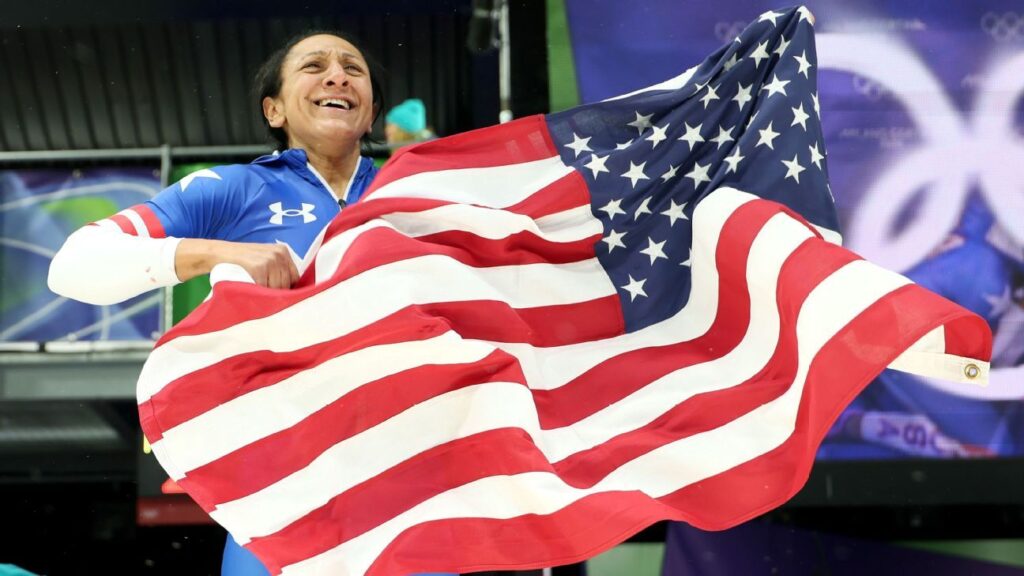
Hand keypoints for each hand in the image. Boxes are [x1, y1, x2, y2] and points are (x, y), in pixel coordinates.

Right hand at [176, 239, 298, 288]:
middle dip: (276, 294)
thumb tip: (292, 293)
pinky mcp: (259, 267)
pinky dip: (256, 294)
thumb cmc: (242, 262)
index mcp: (283, 251)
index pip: (295, 278)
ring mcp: (269, 260)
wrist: (218, 254)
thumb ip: (278, 270)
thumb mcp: (264, 258)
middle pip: (286, 285)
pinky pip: (264, 289)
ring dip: (266, 296)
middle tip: (261, 297)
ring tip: (254, 294)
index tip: (278, 297)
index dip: (287, 289)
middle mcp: (279, 254)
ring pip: (277, 289)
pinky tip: (249, 291)